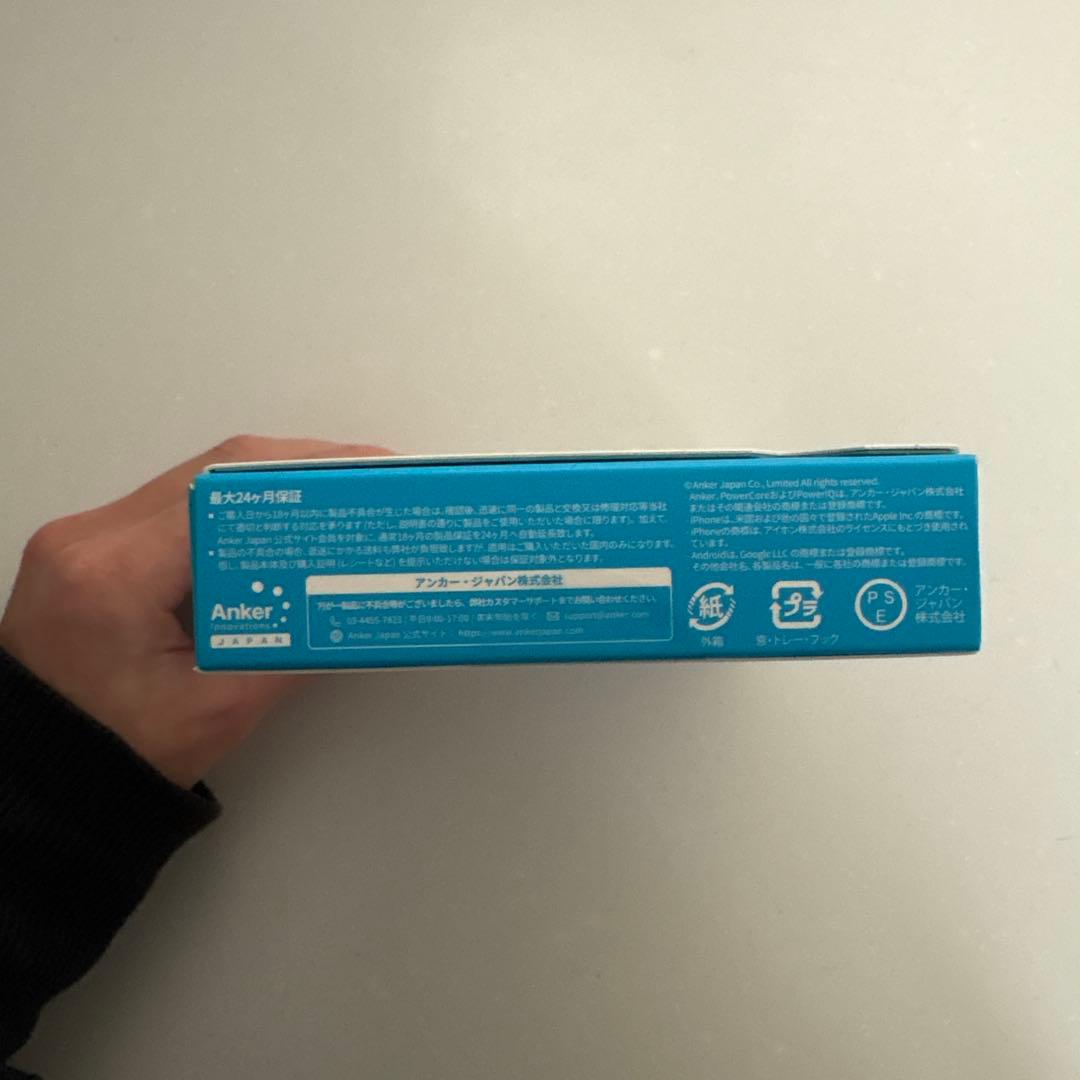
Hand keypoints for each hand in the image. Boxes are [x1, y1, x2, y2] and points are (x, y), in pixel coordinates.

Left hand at [0, 435, 390, 788]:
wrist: (43, 774)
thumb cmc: (120, 755)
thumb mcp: (225, 707)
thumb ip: (294, 650)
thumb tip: (356, 603)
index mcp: (117, 574)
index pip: (226, 491)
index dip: (305, 470)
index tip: (364, 473)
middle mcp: (91, 537)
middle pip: (213, 473)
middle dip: (299, 467)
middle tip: (366, 481)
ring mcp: (84, 536)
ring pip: (195, 483)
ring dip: (267, 487)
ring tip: (332, 500)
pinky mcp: (90, 547)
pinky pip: (173, 507)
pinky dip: (232, 510)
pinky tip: (277, 525)